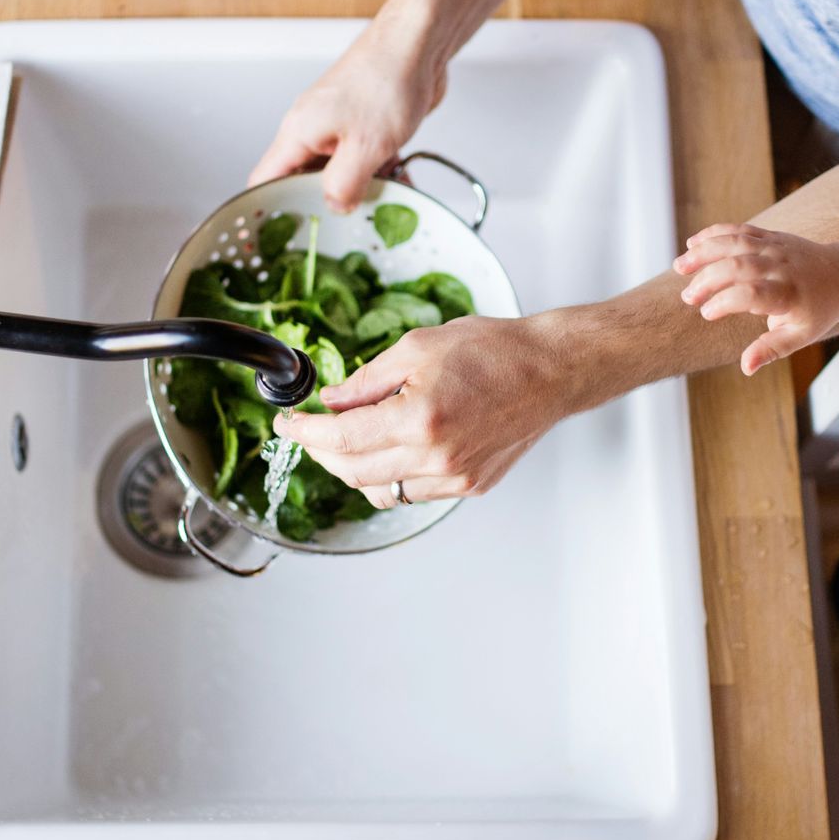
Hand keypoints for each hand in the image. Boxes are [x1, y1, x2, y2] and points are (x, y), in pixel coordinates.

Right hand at [249, 17, 447, 212]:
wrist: (419, 42)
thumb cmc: (386, 80)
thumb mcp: (365, 146)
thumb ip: (344, 185)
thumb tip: (334, 207)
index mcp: (298, 133)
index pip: (265, 181)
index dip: (264, 211)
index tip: (272, 241)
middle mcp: (312, 129)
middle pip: (304, 181)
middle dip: (325, 205)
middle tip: (345, 227)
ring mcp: (338, 126)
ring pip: (339, 172)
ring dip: (361, 189)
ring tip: (382, 205)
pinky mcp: (365, 125)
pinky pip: (364, 159)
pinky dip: (381, 173)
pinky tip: (402, 183)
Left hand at [271, 315, 572, 506]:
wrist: (551, 371)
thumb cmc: (494, 350)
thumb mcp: (416, 348)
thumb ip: (365, 381)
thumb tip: (330, 403)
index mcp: (419, 418)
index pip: (340, 439)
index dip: (304, 432)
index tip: (287, 422)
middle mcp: (437, 457)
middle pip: (353, 472)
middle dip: (321, 452)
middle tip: (311, 429)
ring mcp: (455, 478)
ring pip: (380, 491)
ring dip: (354, 468)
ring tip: (349, 438)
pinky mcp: (469, 486)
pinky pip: (413, 491)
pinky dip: (391, 474)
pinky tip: (391, 447)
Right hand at [672, 223, 838, 374]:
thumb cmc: (818, 311)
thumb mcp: (800, 336)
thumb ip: (771, 349)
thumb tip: (746, 367)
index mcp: (789, 293)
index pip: (752, 294)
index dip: (725, 302)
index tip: (707, 313)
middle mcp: (781, 266)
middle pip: (738, 265)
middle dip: (708, 279)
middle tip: (688, 297)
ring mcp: (775, 247)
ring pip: (735, 242)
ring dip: (704, 251)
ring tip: (679, 266)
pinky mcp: (770, 235)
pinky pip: (739, 230)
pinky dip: (714, 234)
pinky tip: (692, 243)